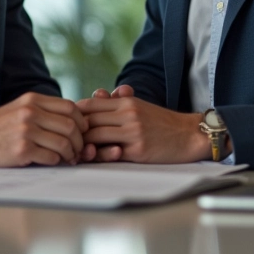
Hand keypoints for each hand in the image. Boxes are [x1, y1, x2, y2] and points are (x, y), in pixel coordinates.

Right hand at [0, 92, 89, 167]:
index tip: (82, 132)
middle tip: (79, 150)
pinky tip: (53, 162)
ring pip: (63, 142)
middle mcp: (31, 112)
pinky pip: (51, 157)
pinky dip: (56, 162)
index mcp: (33, 100)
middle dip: (79, 140)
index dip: (81, 121)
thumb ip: (43, 110)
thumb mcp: (20, 108)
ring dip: (70, 154)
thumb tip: (73, 121)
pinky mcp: (21, 150)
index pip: (70, 107)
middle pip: (70, 125)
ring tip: (68, 158)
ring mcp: (26, 131)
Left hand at [77, 93, 211, 163]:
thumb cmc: (161, 122)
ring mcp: (132, 132)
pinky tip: (92, 159)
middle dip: (74, 132)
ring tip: (75, 152)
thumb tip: (96, 95)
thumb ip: (117, 102)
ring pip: (95, 136)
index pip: (89, 104)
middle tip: (65, 141)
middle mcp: (127, 114)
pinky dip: (97, 156)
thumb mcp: (139, 106)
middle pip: (89, 120)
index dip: (74, 115)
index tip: (67, 124)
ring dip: (82, 145)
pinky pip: (109, 154)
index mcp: (125, 102)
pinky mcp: (138, 150)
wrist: (188, 134)